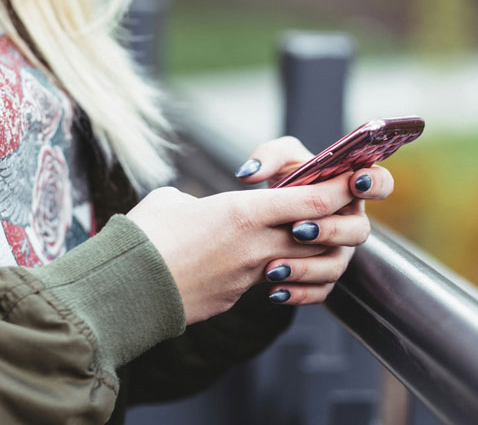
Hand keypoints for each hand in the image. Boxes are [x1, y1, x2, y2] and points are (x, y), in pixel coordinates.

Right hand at [127, 172, 358, 324]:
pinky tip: (252, 265)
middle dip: (330, 221)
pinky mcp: (235, 298)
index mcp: (242, 213)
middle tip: (326, 209)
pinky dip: (271, 272)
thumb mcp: (171, 201)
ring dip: (304, 251)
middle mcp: (255, 247)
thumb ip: (198, 201)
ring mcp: (248, 277)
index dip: (339, 189)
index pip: (312, 201)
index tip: (352, 179)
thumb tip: (198, 209)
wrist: (125, 288)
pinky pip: (267, 283)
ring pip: (298, 262)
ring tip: (288, 240)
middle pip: (317, 234)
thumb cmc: (144, 236)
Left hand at [235, 136, 393, 304]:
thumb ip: (268, 156)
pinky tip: (274, 290)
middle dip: (330, 230)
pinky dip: (297, 293)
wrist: (266, 215)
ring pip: (335, 266)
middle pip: (358, 231)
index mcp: (349, 188)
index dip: (375, 183)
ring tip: (274, 267)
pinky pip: (319, 291)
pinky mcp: (323, 276)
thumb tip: (250, 173)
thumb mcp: (278, 159)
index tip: (355, 182)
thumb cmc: (284, 179)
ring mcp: (339, 251)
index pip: (379, 183)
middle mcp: (349, 221)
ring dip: (307, 267)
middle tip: (297, 229)